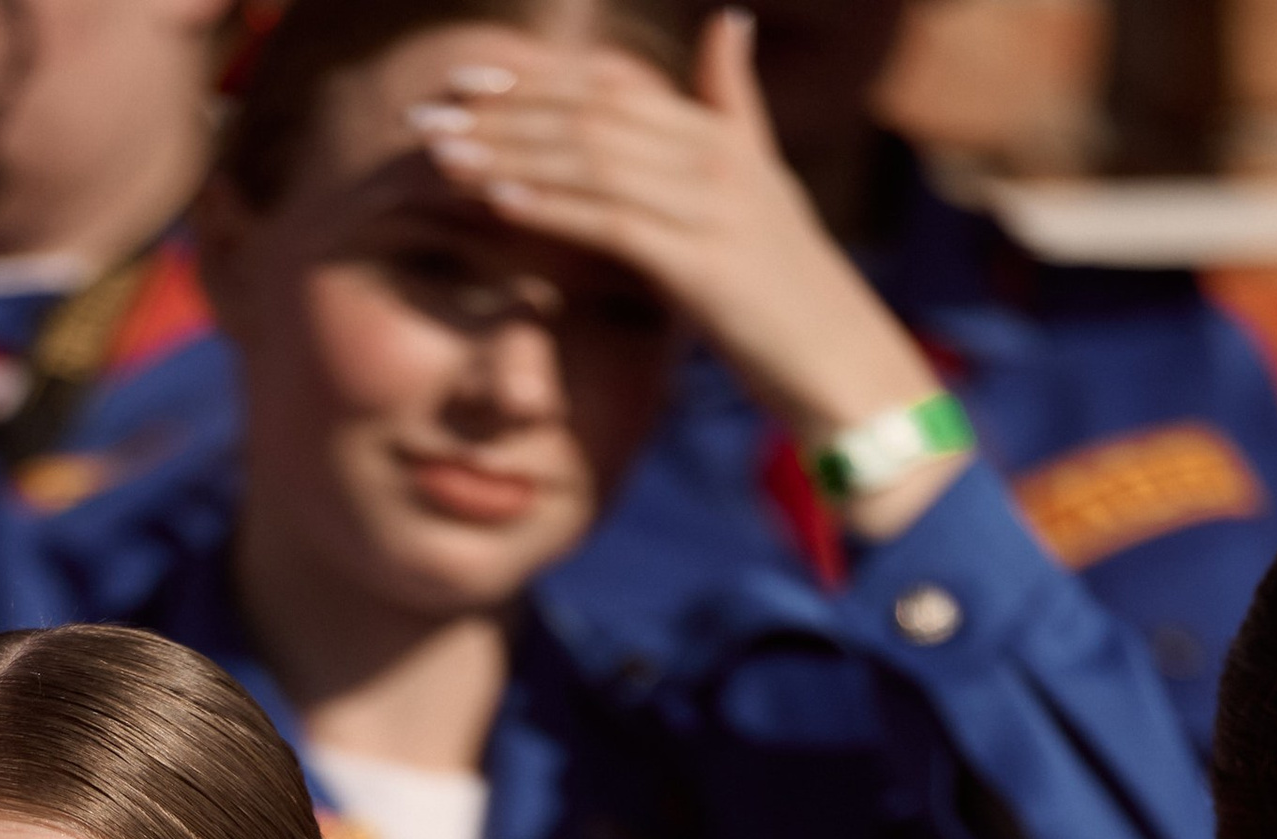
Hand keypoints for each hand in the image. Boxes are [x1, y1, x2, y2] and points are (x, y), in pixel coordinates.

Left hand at [414, 11, 961, 535]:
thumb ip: (734, 107)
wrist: (844, 367)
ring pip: (593, 159)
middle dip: (506, 110)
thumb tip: (727, 20)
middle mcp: (715, 154)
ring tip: (444, 153)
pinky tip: (498, 200)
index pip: (612, 86)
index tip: (467, 82)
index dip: (536, 78)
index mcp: (719, 136)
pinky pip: (612, 221)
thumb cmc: (791, 294)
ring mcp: (712, 204)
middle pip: (592, 111)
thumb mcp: (761, 188)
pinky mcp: (704, 262)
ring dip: (511, 153)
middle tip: (432, 113)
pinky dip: (552, 206)